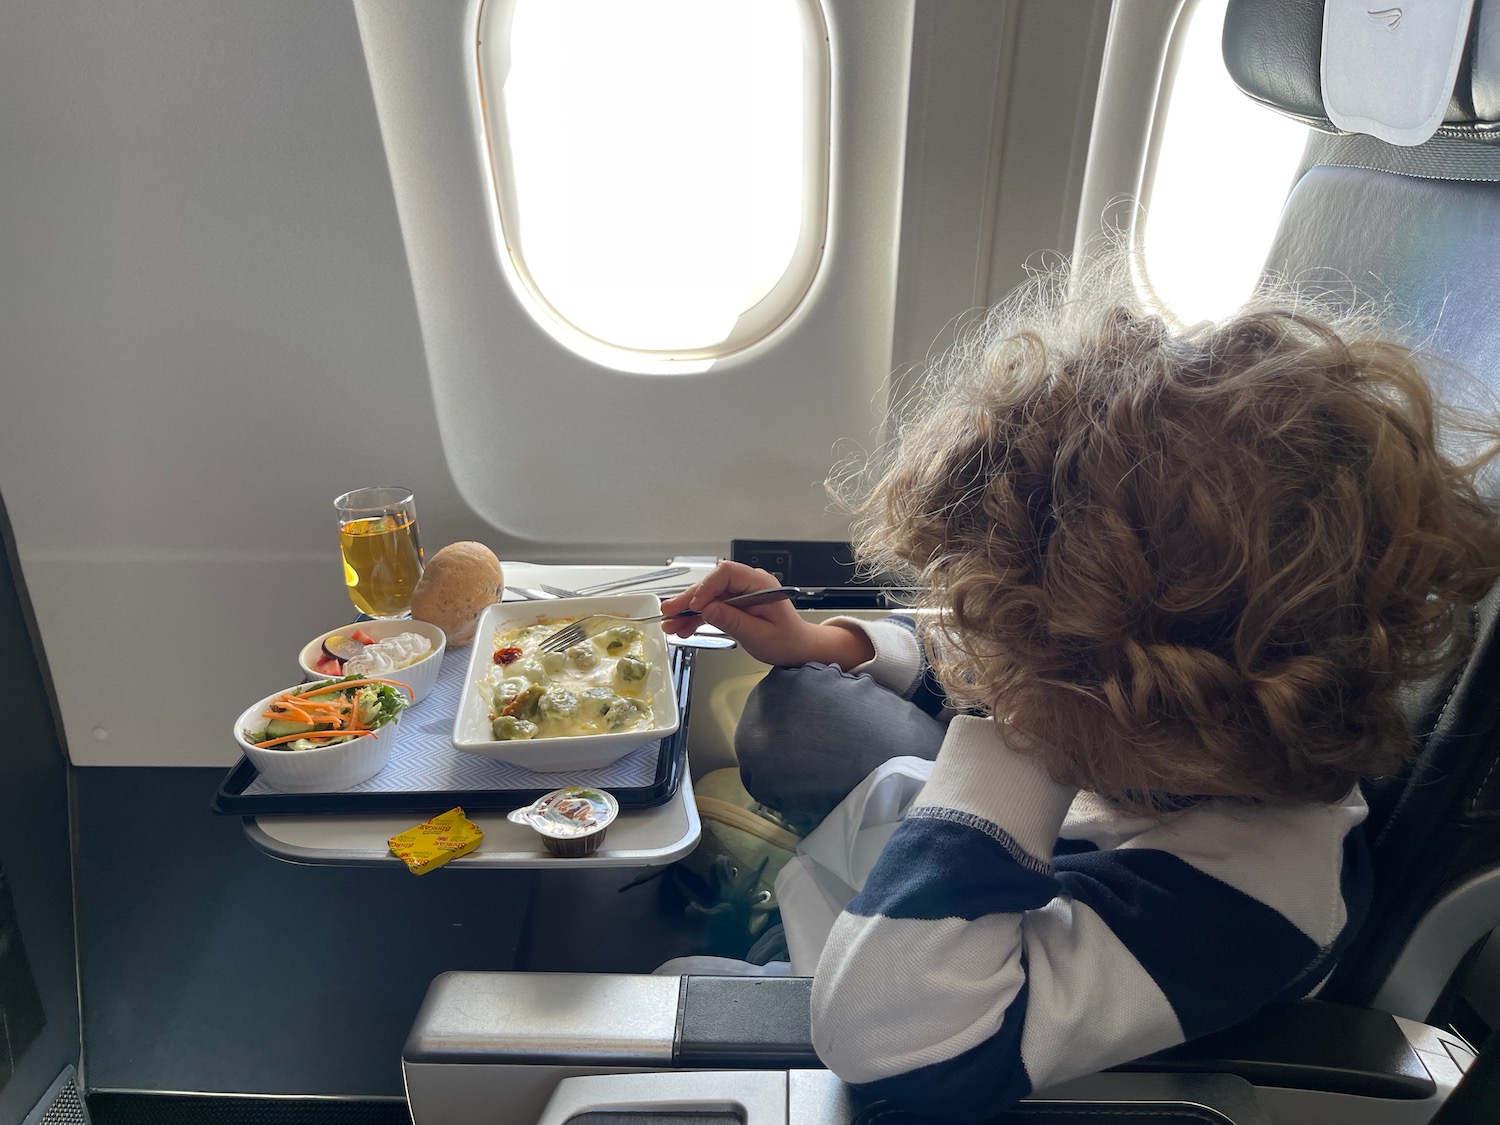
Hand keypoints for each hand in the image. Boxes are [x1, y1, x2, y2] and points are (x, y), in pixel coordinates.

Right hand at [661, 560, 874, 668]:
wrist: (798, 648)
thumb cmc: (787, 641)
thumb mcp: (759, 635)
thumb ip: (733, 621)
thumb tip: (708, 610)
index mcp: (760, 585)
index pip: (727, 573)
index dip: (707, 587)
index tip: (695, 606)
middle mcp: (749, 584)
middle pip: (712, 584)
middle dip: (689, 599)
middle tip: (669, 612)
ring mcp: (740, 594)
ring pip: (707, 596)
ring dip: (688, 610)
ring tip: (670, 625)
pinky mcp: (734, 604)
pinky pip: (711, 607)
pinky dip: (696, 618)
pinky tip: (682, 628)